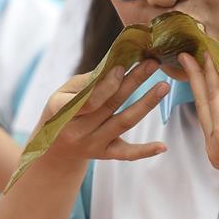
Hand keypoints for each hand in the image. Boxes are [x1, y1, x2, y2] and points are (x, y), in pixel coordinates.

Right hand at [35, 60, 169, 171]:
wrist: (55, 147)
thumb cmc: (62, 110)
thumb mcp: (64, 92)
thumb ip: (88, 82)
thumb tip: (116, 66)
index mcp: (62, 111)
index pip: (88, 99)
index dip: (107, 84)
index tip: (123, 67)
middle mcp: (77, 131)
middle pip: (111, 105)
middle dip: (134, 82)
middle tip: (153, 64)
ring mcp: (92, 145)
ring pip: (123, 123)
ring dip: (146, 104)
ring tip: (163, 87)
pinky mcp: (104, 154)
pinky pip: (126, 154)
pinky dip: (145, 151)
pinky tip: (162, 146)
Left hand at [179, 53, 218, 189]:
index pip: (213, 93)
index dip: (208, 69)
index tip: (201, 50)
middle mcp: (213, 145)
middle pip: (202, 104)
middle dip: (196, 79)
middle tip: (185, 56)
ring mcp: (213, 154)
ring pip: (208, 116)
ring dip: (212, 97)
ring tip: (217, 77)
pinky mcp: (217, 158)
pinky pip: (214, 129)